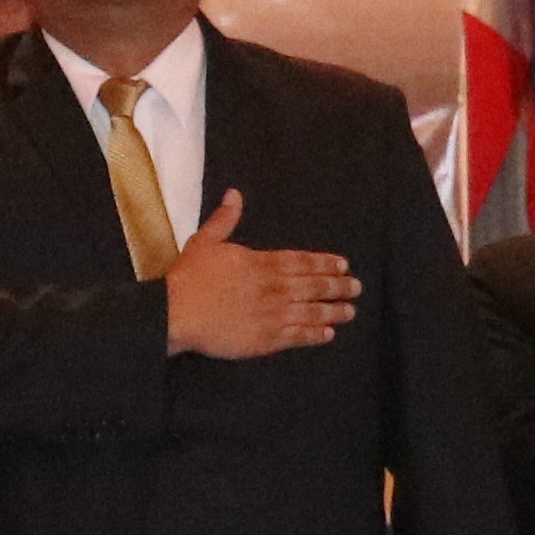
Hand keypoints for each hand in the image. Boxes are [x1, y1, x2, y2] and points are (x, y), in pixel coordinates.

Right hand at [165, 189, 358, 360]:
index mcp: (263, 262)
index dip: (325, 263)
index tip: (343, 265)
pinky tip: (327, 334)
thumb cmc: (189, 277)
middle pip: (315, 286)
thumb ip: (225, 220)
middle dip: (338, 286)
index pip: (303, 261)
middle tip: (356, 287)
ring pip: (312, 312)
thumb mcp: (205, 241)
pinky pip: (298, 336)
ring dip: (333, 311)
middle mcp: (275, 287)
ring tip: (349, 311)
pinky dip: (315, 335)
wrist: (177, 312)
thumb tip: (234, 194)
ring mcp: (274, 314)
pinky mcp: (267, 339)